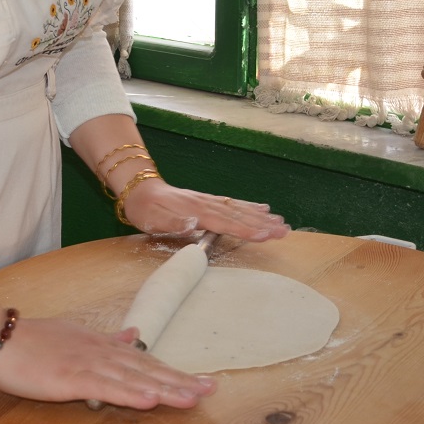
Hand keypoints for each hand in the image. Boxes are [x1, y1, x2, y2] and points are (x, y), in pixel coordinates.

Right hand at [0, 315, 215, 409]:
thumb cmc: (31, 340)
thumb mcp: (74, 335)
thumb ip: (106, 339)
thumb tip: (134, 334)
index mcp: (100, 345)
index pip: (143, 361)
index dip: (173, 372)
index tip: (201, 381)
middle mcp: (100, 353)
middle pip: (146, 369)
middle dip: (179, 381)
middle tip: (211, 390)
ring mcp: (87, 365)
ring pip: (133, 379)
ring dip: (165, 389)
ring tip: (192, 397)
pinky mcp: (71, 379)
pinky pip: (106, 388)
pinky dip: (130, 394)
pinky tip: (150, 400)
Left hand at [122, 179, 290, 241]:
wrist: (139, 189)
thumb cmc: (145, 209)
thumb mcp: (152, 219)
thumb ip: (173, 223)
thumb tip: (194, 223)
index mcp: (195, 212)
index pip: (225, 223)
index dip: (245, 230)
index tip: (265, 234)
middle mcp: (206, 205)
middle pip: (238, 216)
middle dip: (262, 224)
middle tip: (284, 231)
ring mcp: (208, 202)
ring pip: (239, 210)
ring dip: (260, 217)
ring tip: (281, 223)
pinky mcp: (208, 201)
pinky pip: (233, 204)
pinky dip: (249, 207)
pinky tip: (263, 209)